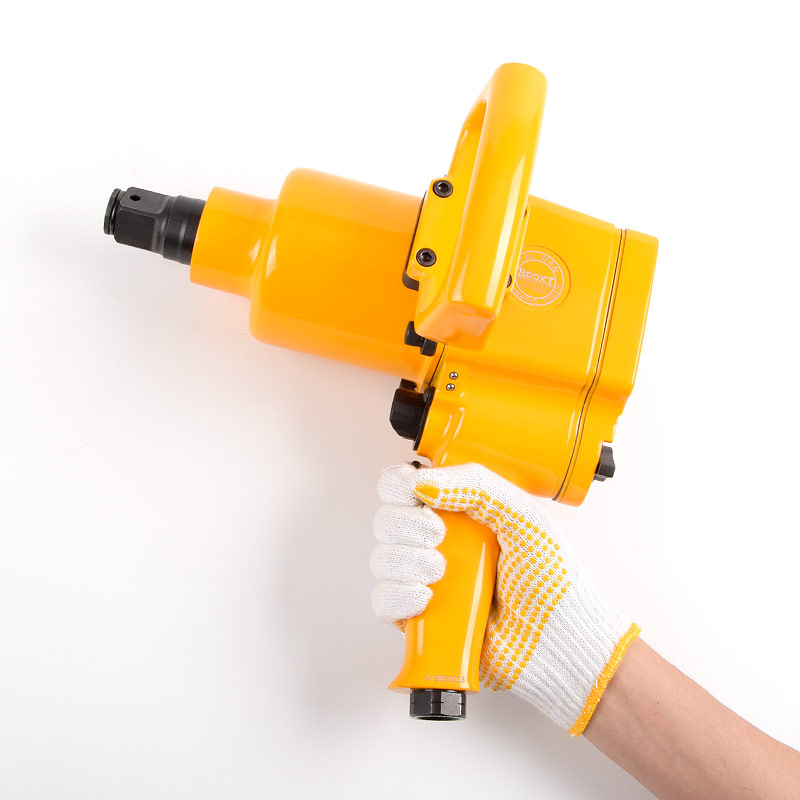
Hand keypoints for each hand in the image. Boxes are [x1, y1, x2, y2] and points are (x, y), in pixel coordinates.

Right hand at [370, 462, 639, 734]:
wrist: (557, 644)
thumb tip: (423, 481)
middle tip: (439, 534)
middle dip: (406, 524)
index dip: (398, 484)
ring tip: (440, 571)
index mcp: (460, 513)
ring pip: (382, 558)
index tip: (412, 488)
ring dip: (405, 560)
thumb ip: (478, 487)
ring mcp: (425, 582)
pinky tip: (426, 598)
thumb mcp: (524, 517)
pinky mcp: (418, 619)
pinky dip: (398, 596)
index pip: (406, 486)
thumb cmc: (551, 582)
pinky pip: (383, 601)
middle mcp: (437, 544)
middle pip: (388, 519)